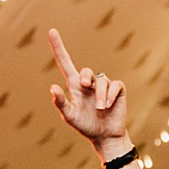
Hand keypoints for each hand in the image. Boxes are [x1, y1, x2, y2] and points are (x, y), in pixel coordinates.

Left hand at [46, 29, 129, 156]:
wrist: (105, 137)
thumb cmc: (85, 126)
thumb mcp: (70, 117)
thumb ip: (61, 103)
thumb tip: (52, 87)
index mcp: (75, 86)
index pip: (65, 62)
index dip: (58, 47)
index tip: (51, 31)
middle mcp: (89, 83)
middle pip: (86, 71)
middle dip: (86, 77)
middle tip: (84, 86)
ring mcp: (104, 86)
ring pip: (101, 81)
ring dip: (100, 95)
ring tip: (101, 109)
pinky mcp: (117, 90)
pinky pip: (115, 85)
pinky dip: (111, 95)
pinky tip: (108, 106)